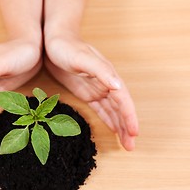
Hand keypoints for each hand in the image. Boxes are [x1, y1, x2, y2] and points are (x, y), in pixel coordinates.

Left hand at [44, 35, 138, 149]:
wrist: (54, 43)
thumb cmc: (68, 47)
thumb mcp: (82, 59)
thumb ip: (100, 71)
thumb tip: (118, 86)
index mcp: (108, 76)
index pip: (123, 100)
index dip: (129, 117)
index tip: (134, 133)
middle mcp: (106, 84)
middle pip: (120, 109)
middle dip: (127, 127)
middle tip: (131, 147)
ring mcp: (97, 89)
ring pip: (112, 111)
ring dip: (119, 127)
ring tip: (125, 143)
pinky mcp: (87, 92)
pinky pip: (101, 109)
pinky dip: (108, 120)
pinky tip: (113, 129)